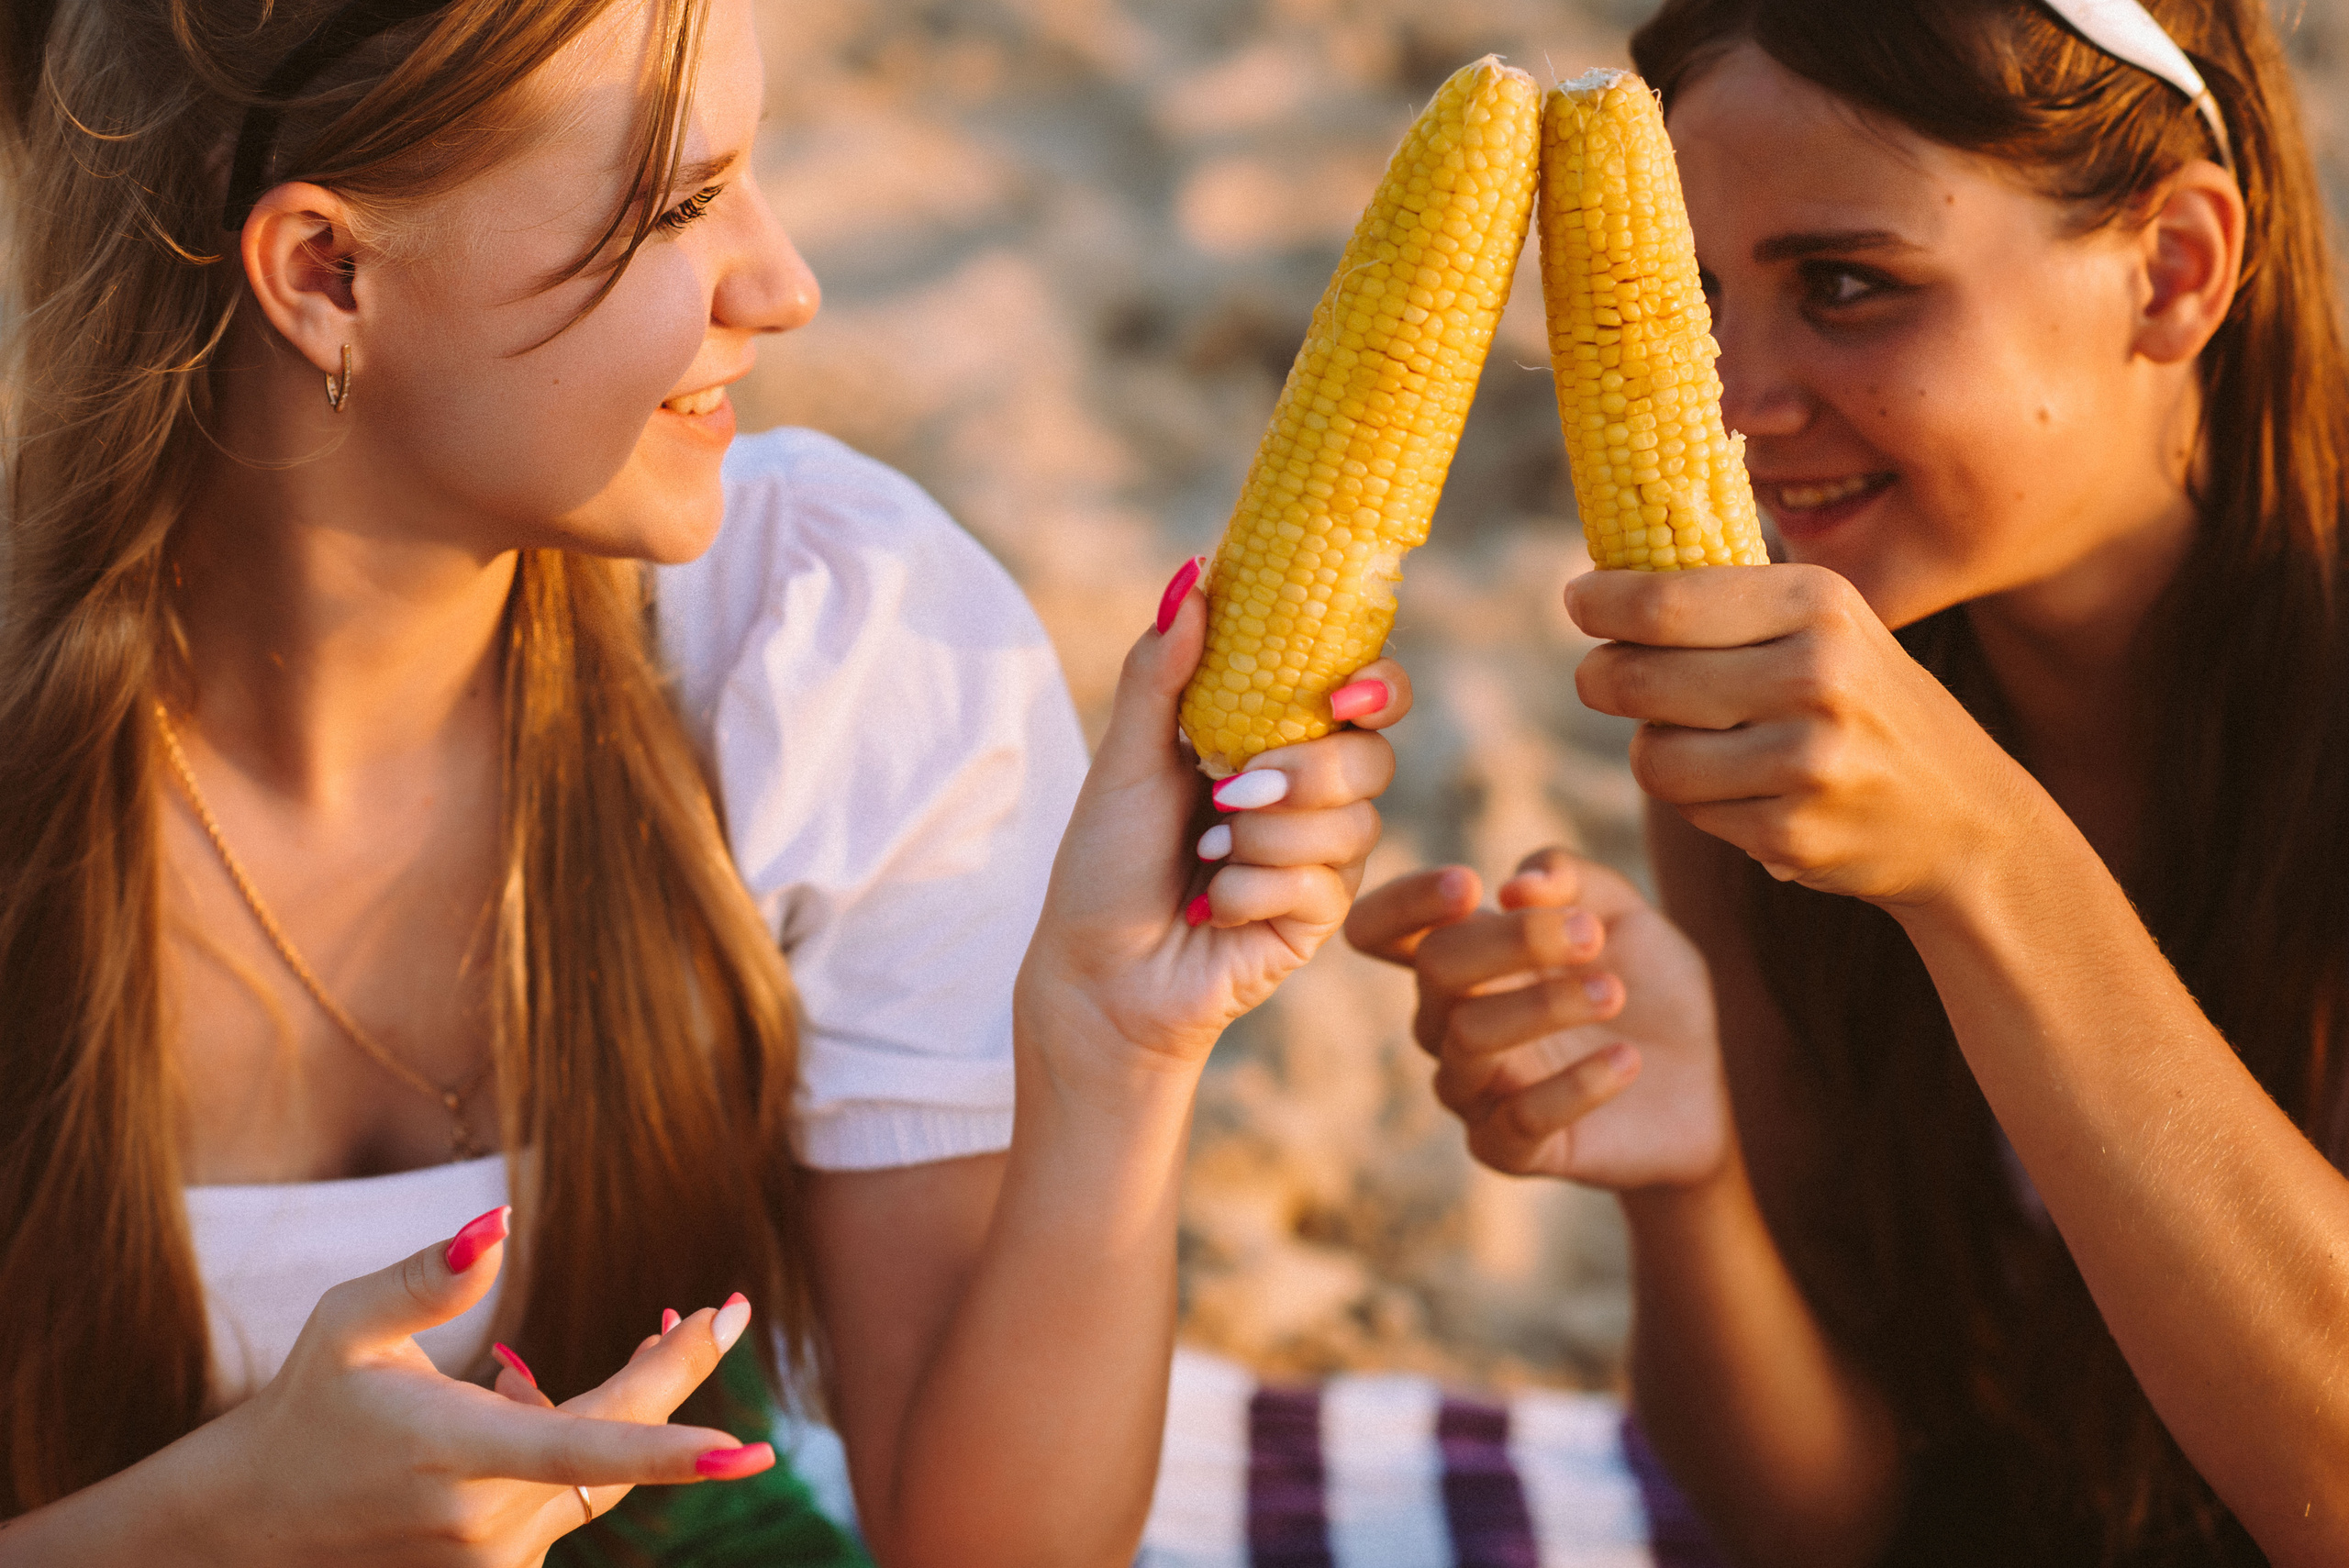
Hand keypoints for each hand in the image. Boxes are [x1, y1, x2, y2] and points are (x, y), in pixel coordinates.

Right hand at [202, 1208, 771, 1567]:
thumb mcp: (348, 1326)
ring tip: (651, 1332)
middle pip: (616, 1448)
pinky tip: (541, 1396)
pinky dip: (585, 1446)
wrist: (252, 1525)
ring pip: (599, 1475)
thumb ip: (426, 1278)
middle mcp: (481, 1517)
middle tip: (724, 1313)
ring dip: (630, 1408)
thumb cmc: (307, 1407)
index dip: (667, 1451)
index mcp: (452, 1450)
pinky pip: (569, 1499)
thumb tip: (499, 1221)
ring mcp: (490, 1557)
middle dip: (675, 1376)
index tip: (740, 1450)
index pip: (582, 1450)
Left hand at [1016, 561, 1411, 1072]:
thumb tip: (1190, 575)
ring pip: (1352, 825)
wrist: (1098, 973)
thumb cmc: (1107, 864)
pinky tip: (1213, 906)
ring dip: (1264, 839)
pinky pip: (1321, 887)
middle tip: (1236, 787)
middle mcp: (1310, 795)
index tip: (1344, 690)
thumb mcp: (1126, 758)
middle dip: (1309, 771)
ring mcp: (1321, 859)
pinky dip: (1252, 890)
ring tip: (1207, 854)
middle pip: (1373, 756)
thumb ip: (1161, 672)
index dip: (1377, 683)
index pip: (1360, 694)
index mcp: (1274, 741)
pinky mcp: (1318, 919)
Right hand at [1347, 847, 1726, 1189]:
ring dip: (1544, 1007)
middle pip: (1436, 969)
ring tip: (1614, 993)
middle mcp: (1449, 1022)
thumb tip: (1516, 886)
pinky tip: (1627, 1060)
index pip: (1381, 929)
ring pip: (1470, 1039)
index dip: (1404, 902)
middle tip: (1590, 934)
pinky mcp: (1509, 1149)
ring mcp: (1474, 1089)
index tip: (1470, 883)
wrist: (1708, 1083)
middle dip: (1511, 941)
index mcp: (1463, 959)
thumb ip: (1573, 881)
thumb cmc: (1649, 988)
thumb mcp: (1625, 915)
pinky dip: (1573, 1086)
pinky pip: (1517, 1120)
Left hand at [1567, 564, 2037, 905]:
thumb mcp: (1826, 627)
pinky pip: (1689, 811)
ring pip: (1651, 755)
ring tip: (1690, 740)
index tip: (1579, 601)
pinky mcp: (1793, 830)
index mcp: (1818, 603)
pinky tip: (1744, 790)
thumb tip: (1605, 578)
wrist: (1966, 817)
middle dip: (1601, 678)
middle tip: (1600, 677)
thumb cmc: (1865, 704)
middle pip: (1639, 678)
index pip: (1665, 600)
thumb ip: (1731, 600)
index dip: (1600, 603)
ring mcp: (1807, 759)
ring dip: (1652, 750)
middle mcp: (1816, 674)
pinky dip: (1699, 802)